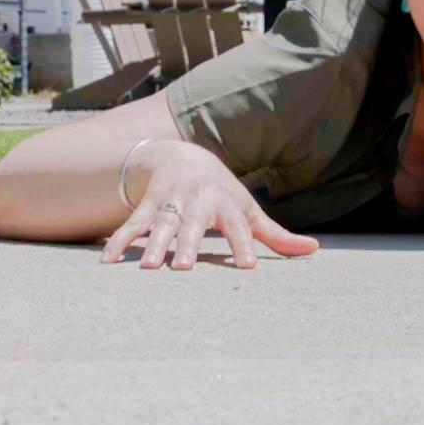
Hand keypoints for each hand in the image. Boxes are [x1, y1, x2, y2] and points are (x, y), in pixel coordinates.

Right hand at [100, 141, 319, 269]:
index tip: (248, 266)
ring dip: (152, 244)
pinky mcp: (147, 204)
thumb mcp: (248, 209)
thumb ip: (276, 235)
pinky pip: (132, 224)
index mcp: (226, 204)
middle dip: (186, 244)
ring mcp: (170, 202)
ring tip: (147, 268)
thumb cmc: (221, 192)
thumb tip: (314, 250)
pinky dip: (120, 241)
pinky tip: (108, 261)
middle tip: (182, 269)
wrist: (179, 155)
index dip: (243, 244)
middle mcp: (198, 201)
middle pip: (192, 224)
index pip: (237, 226)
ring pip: (161, 224)